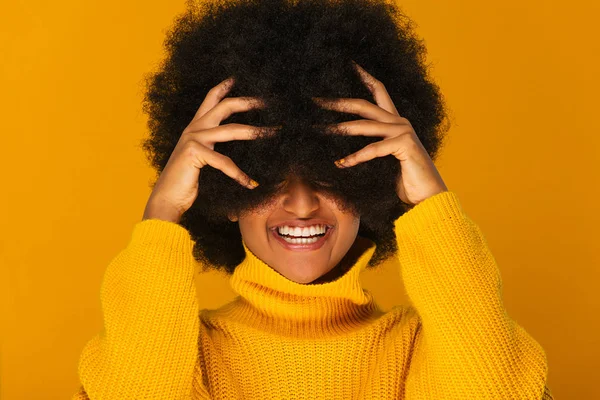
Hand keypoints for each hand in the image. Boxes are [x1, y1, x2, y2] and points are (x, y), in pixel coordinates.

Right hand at [142, 77, 274, 222]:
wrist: (167, 199)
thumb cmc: (185, 182)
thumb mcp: (201, 159)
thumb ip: (213, 147)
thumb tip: (232, 141)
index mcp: (194, 128)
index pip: (210, 100)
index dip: (224, 87)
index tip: (237, 77)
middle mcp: (193, 129)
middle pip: (224, 106)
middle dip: (248, 102)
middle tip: (267, 101)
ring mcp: (192, 139)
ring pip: (231, 130)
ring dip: (256, 131)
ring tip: (273, 133)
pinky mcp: (193, 152)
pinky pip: (224, 162)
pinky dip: (240, 174)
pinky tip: (251, 183)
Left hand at [312, 61, 447, 206]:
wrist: (429, 197)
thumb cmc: (406, 181)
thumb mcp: (384, 161)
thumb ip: (371, 148)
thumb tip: (342, 152)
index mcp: (395, 122)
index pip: (379, 91)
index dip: (365, 76)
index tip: (349, 64)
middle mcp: (400, 122)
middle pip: (364, 105)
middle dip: (338, 102)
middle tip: (316, 101)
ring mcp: (403, 132)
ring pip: (364, 126)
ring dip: (340, 129)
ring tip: (320, 131)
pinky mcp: (404, 145)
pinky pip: (373, 149)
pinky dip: (355, 157)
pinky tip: (342, 164)